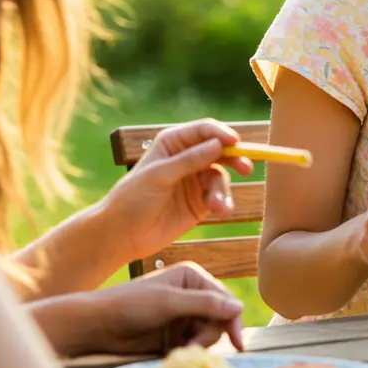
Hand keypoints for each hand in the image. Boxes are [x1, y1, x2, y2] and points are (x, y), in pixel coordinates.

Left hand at [33, 263, 243, 357]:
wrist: (96, 327)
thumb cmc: (130, 305)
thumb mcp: (169, 302)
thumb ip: (204, 304)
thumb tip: (239, 308)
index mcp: (194, 277)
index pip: (224, 299)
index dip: (233, 320)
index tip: (238, 343)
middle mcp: (192, 295)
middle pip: (218, 319)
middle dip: (209, 335)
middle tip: (193, 349)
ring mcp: (183, 316)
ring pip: (207, 334)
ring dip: (198, 345)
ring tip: (178, 352)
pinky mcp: (174, 335)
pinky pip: (193, 345)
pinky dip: (188, 352)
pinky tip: (174, 355)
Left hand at [104, 119, 253, 262]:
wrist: (121, 236)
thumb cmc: (132, 199)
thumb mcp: (159, 176)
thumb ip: (189, 160)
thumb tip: (219, 145)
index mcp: (174, 143)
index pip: (204, 131)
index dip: (222, 134)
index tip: (235, 142)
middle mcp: (188, 158)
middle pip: (221, 151)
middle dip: (234, 159)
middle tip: (245, 168)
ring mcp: (195, 180)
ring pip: (221, 177)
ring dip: (223, 190)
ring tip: (218, 206)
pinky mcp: (201, 202)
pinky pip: (220, 197)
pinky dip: (223, 202)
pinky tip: (221, 211)